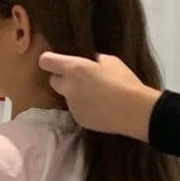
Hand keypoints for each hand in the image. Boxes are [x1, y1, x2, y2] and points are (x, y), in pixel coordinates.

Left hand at [39, 52, 160, 141]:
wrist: (134, 111)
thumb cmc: (124, 81)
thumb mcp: (111, 62)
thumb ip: (95, 61)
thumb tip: (93, 64)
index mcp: (73, 68)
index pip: (46, 61)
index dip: (50, 60)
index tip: (57, 62)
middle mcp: (68, 87)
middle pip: (53, 81)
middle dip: (63, 79)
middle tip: (80, 80)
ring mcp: (72, 106)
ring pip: (67, 97)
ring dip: (75, 95)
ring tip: (97, 97)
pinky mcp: (79, 120)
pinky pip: (77, 111)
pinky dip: (85, 109)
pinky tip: (101, 109)